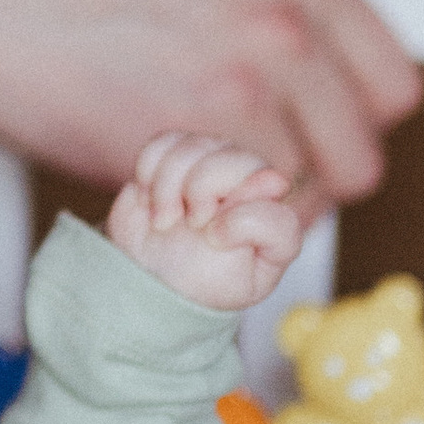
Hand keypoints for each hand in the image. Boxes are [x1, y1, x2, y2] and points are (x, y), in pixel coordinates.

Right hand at [0, 0, 419, 202]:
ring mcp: (226, 98)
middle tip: (249, 167)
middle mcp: (278, 34)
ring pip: (295, 205)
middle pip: (358, 160)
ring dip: (251, 210)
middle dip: (310, 176)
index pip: (393, 87)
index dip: (351, 119)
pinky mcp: (170, 154)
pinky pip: (226, 228)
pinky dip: (203, 229)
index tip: (308, 126)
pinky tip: (164, 197)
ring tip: (200, 187)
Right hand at [104, 130, 304, 309]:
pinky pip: (162, 141)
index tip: (214, 239)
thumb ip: (270, 229)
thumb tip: (275, 179)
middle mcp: (244, 177)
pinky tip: (150, 200)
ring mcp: (208, 162)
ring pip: (192, 145)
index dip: (236, 210)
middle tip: (188, 225)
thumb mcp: (247, 276)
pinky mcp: (174, 157)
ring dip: (167, 186)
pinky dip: (149, 171)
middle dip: (198, 189)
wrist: (155, 282)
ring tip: (164, 221)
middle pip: (229, 156)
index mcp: (270, 205)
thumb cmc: (206, 282)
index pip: (269, 183)